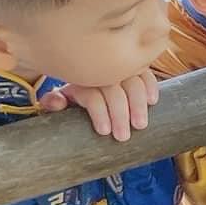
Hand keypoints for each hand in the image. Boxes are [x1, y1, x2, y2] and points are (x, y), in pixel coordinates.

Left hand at [38, 70, 159, 141]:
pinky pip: (145, 73)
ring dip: (138, 104)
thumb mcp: (56, 99)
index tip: (105, 132)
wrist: (72, 68)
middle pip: (114, 89)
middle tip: (123, 137)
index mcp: (78, 79)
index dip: (99, 113)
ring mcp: (118, 67)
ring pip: (132, 81)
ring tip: (140, 125)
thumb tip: (57, 103)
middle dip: (120, 114)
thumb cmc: (69, 94)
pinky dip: (150, 86)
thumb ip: (53, 102)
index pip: (92, 94)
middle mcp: (99, 70)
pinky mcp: (133, 67)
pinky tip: (152, 101)